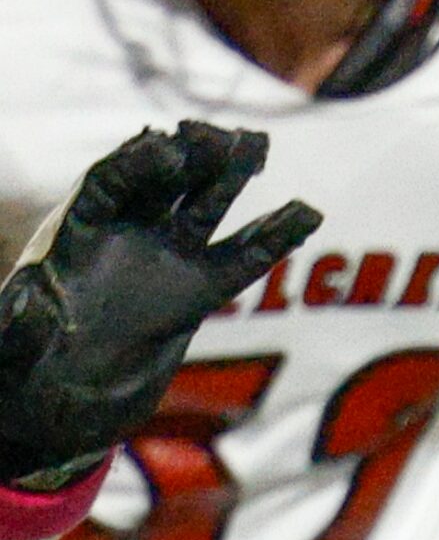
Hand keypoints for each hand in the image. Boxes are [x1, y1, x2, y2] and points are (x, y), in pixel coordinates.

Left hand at [0, 122, 319, 480]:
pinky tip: (308, 213)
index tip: (165, 145)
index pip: (108, 184)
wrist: (57, 403)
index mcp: (75, 236)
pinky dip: (275, 235)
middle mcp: (124, 237)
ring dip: (233, 174)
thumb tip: (35, 307)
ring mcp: (166, 260)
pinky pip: (243, 258)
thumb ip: (24, 327)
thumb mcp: (14, 346)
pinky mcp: (199, 292)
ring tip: (259, 147)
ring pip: (206, 207)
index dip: (136, 162)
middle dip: (193, 156)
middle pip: (164, 183)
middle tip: (223, 136)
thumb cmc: (22, 369)